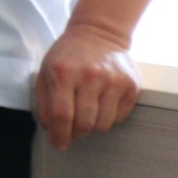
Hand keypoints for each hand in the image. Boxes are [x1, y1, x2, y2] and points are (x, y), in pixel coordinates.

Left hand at [34, 23, 141, 150]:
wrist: (98, 34)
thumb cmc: (67, 56)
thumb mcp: (46, 73)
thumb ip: (45, 103)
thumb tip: (52, 132)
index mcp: (64, 73)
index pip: (62, 115)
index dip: (59, 134)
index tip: (59, 144)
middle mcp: (91, 76)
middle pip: (84, 123)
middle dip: (75, 133)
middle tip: (72, 129)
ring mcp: (114, 81)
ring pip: (103, 124)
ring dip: (92, 126)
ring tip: (86, 113)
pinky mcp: (132, 85)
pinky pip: (119, 117)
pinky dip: (108, 117)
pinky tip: (101, 103)